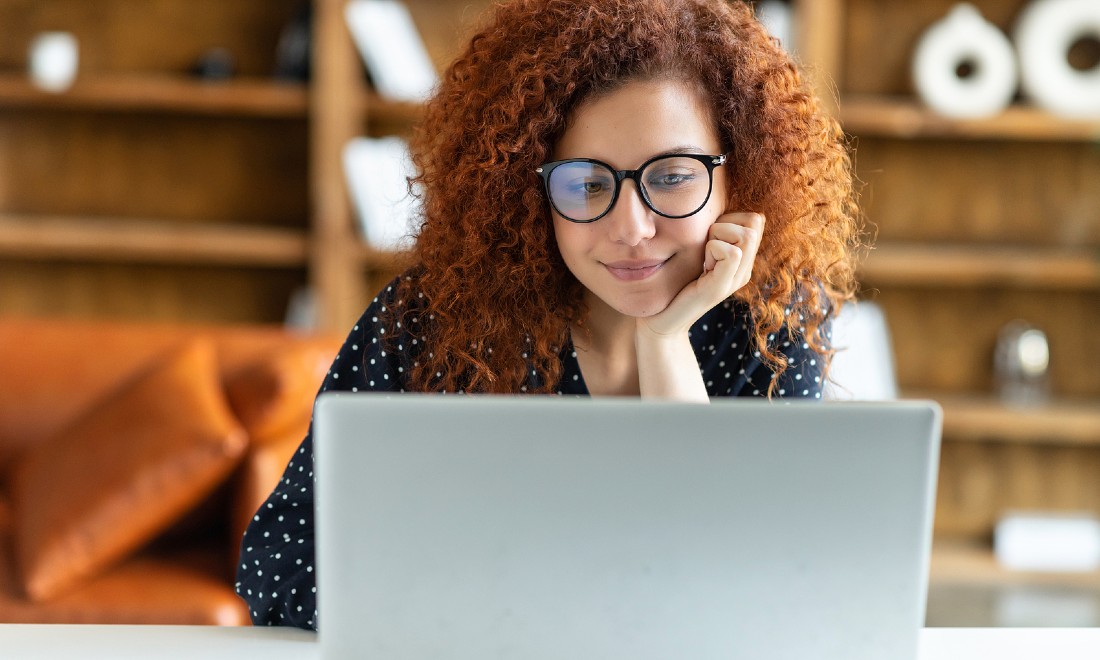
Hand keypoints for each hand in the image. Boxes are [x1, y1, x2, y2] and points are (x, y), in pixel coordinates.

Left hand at [640, 212, 764, 337]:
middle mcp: (744, 269)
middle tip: (705, 251)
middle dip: (724, 226)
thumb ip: (711, 234)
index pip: (755, 218)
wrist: (662, 320)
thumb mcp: (696, 252)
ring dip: (716, 239)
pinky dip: (712, 251)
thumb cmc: (675, 282)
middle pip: (755, 222)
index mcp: (741, 259)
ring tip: (703, 260)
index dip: (731, 218)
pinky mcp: (721, 287)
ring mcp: (736, 279)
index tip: (708, 240)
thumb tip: (716, 206)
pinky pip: (732, 253)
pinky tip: (701, 267)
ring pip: (745, 234)